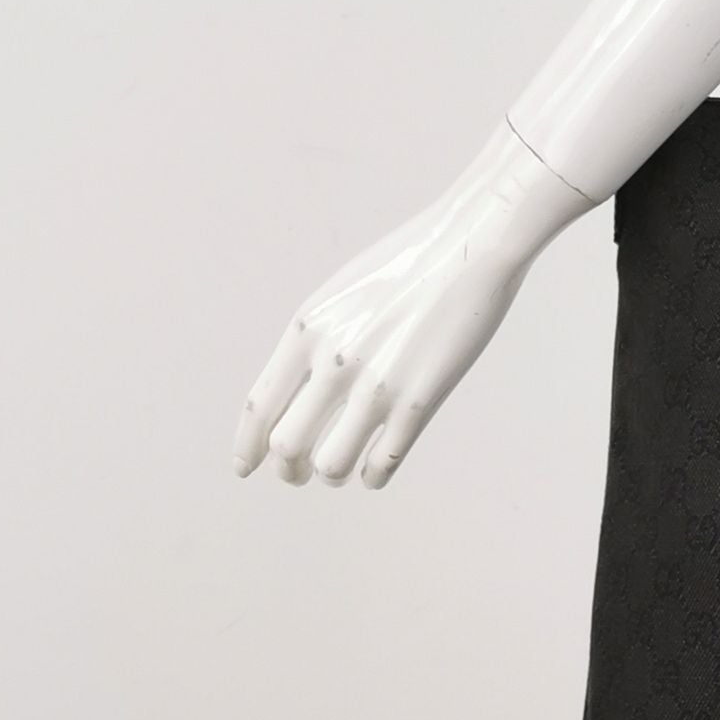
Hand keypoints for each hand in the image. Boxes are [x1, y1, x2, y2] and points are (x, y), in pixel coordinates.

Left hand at [233, 124, 595, 488]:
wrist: (473, 243)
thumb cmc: (413, 262)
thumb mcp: (344, 291)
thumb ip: (317, 339)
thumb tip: (301, 391)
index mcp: (309, 328)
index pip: (259, 406)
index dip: (247, 446)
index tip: (246, 467)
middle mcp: (335, 360)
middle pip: (286, 446)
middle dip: (288, 469)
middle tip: (299, 472)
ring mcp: (378, 384)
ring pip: (331, 465)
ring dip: (332, 474)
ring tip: (342, 467)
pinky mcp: (420, 402)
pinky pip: (382, 464)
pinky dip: (373, 476)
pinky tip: (377, 468)